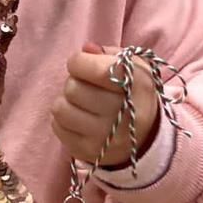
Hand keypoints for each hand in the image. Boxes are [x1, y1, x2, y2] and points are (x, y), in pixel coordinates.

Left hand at [52, 43, 159, 168]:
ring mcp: (106, 138)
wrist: (145, 136)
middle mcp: (124, 114)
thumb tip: (86, 50)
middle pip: (73, 89)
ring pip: (61, 109)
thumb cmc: (132, 92)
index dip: (80, 62)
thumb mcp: (131, 66)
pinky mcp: (89, 152)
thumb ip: (108, 53)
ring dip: (66, 100)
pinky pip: (57, 127)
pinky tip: (78, 117)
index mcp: (138, 85)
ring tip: (80, 101)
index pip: (98, 70)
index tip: (82, 62)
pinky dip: (63, 119)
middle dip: (74, 81)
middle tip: (84, 85)